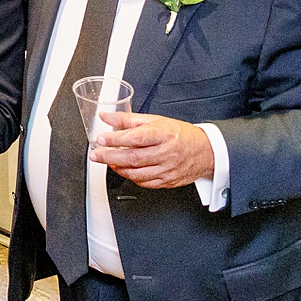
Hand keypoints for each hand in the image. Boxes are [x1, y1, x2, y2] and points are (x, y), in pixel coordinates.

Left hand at [91, 111, 214, 187]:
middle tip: (95, 154)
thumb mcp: (155, 120)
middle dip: (110, 156)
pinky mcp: (167, 181)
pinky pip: (145, 182)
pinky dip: (131, 177)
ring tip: (106, 161)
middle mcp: (165, 153)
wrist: (205, 152)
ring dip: (118, 168)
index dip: (117, 139)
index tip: (101, 138)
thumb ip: (128, 119)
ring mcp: (167, 169)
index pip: (136, 137)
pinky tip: (123, 170)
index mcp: (163, 134)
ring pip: (137, 173)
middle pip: (133, 157)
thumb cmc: (179, 134)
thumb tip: (107, 117)